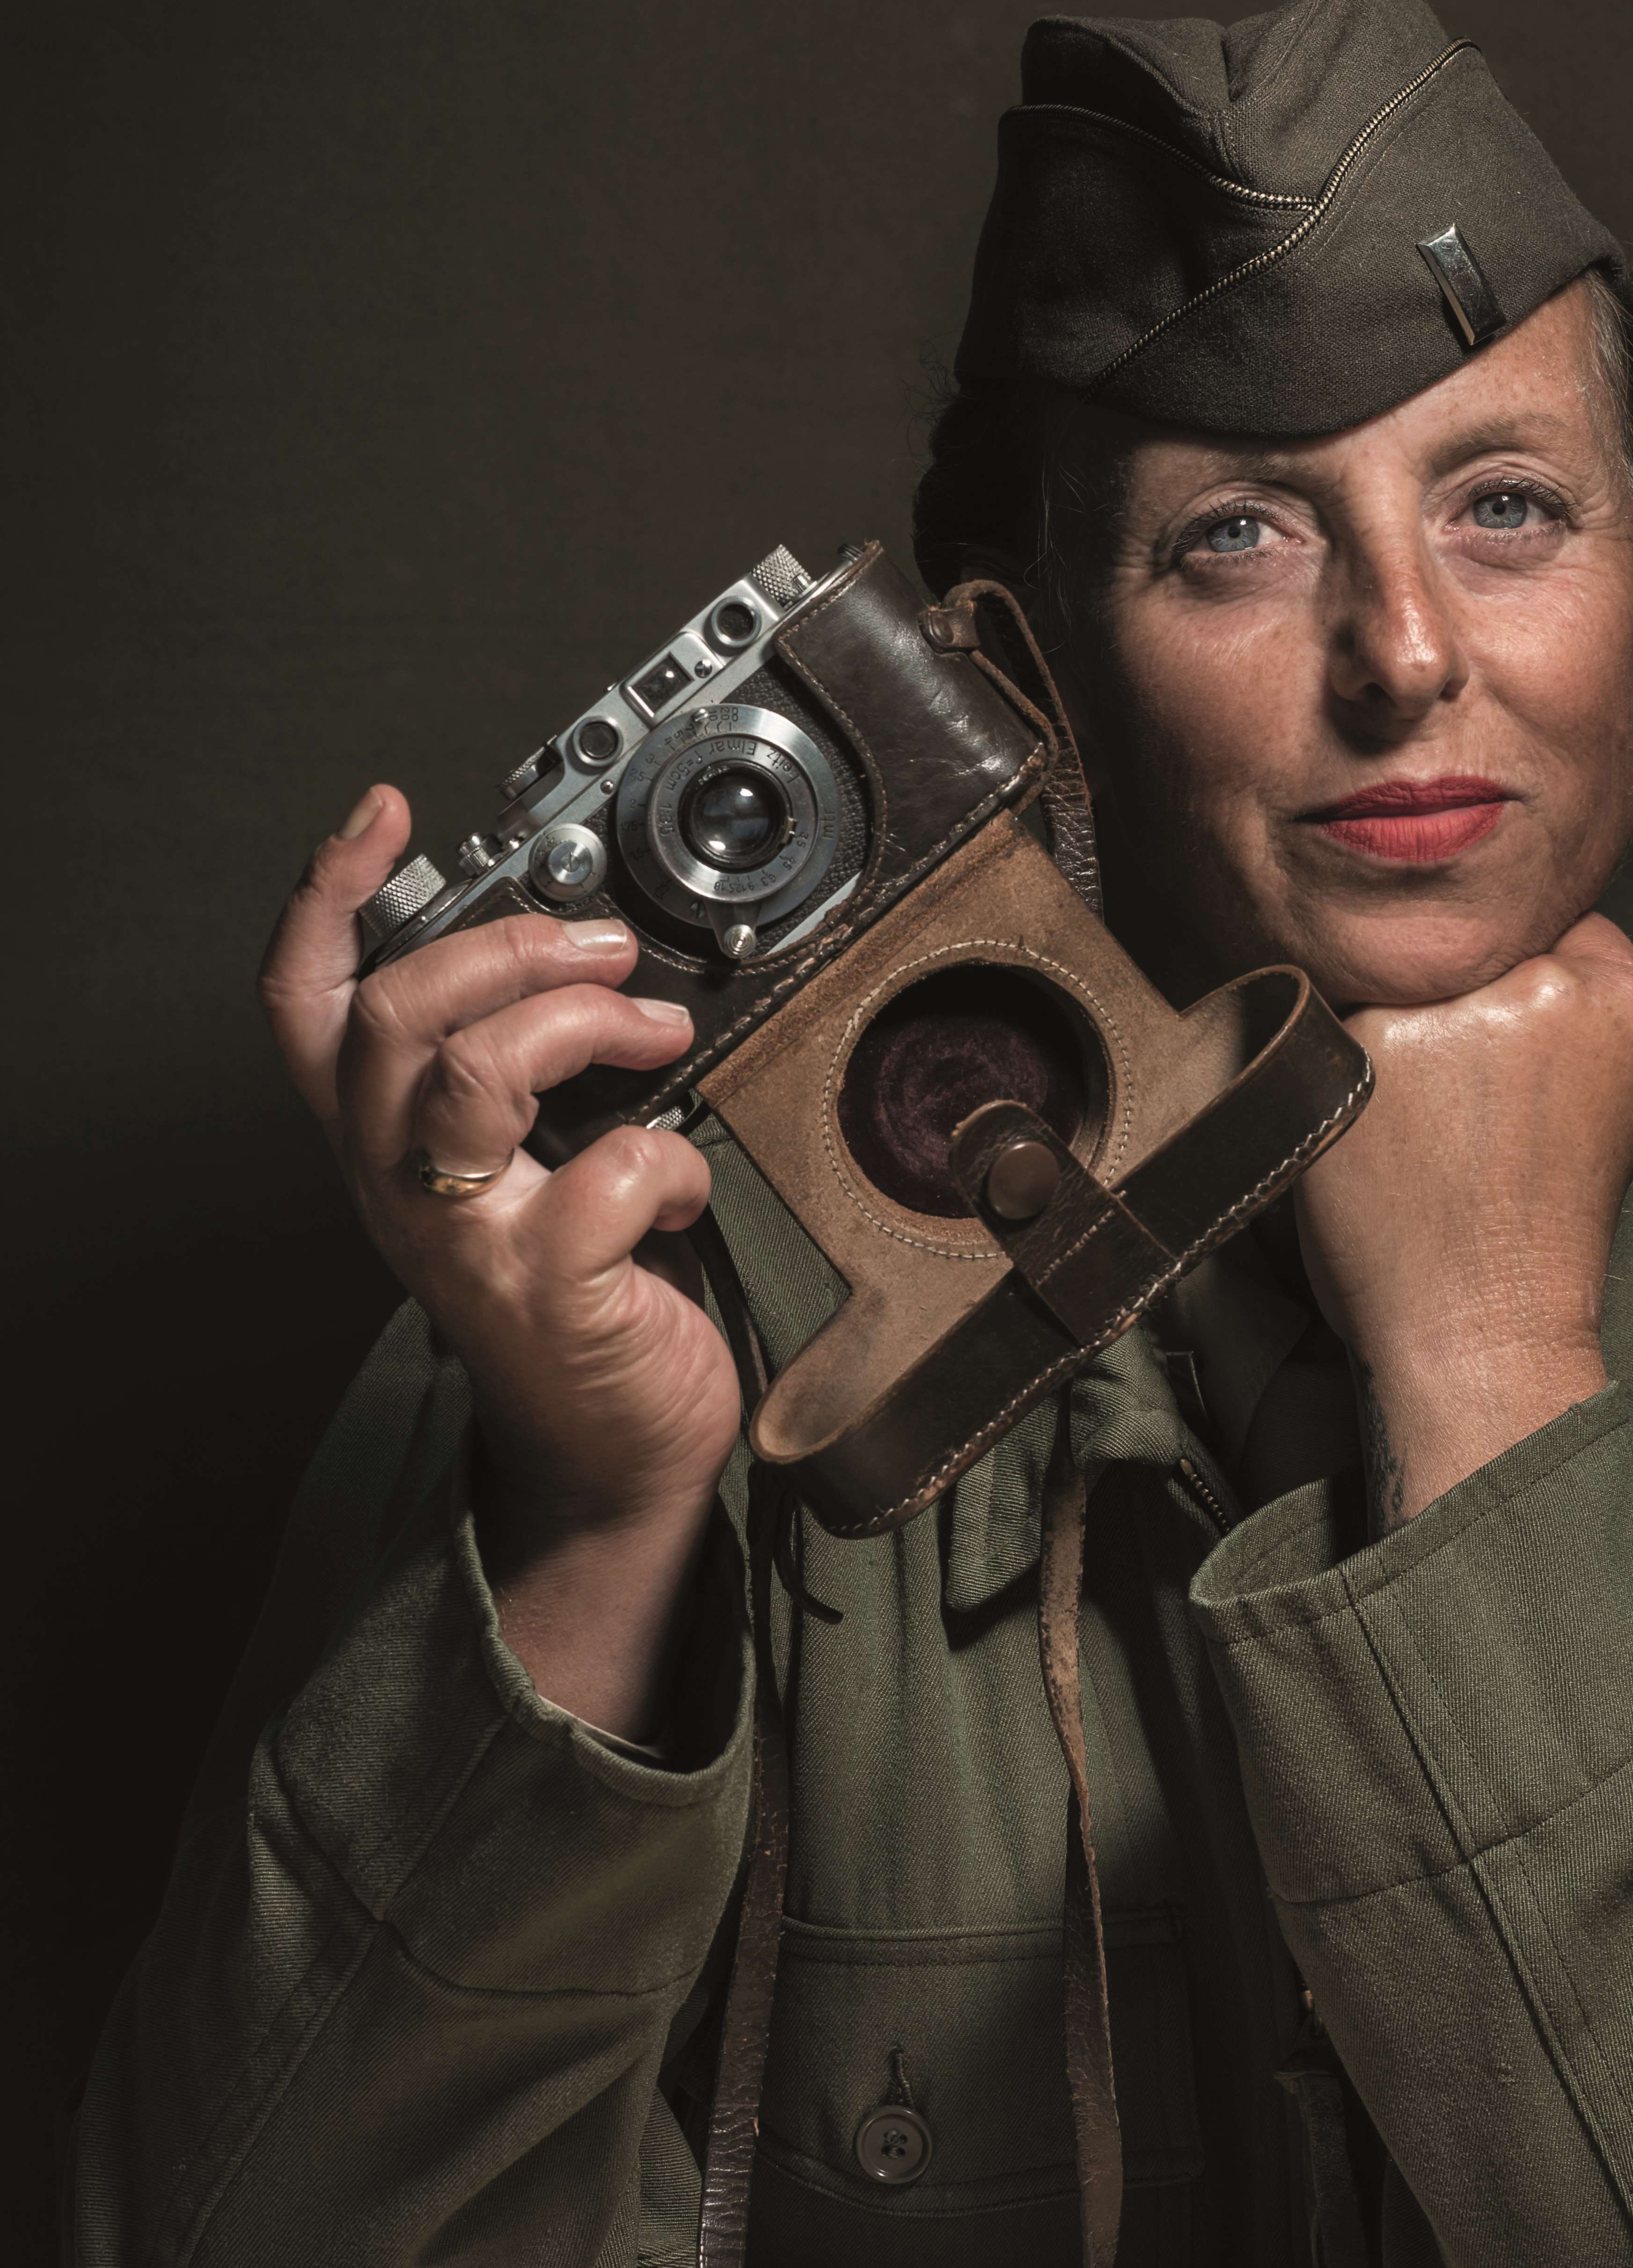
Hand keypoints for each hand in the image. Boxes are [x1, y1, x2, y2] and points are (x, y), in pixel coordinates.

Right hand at [260, 787, 744, 1732]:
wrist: (612, 1453)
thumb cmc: (581, 1293)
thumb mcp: (521, 1165)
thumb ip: (521, 1071)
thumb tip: (586, 950)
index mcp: (386, 1141)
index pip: (308, 1003)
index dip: (326, 899)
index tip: (381, 814)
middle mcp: (401, 1185)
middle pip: (393, 1017)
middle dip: (506, 949)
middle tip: (605, 949)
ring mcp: (467, 1241)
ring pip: (471, 1077)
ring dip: (577, 1024)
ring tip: (656, 1030)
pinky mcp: (548, 1291)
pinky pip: (606, 1178)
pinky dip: (670, 1159)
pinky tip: (688, 1181)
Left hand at [1292, 913, 1632, 1530]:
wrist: (1483, 1329)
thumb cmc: (1533, 1229)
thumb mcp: (1599, 1094)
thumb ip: (1565, 1007)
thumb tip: (1490, 946)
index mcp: (1626, 999)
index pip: (1557, 922)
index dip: (1518, 976)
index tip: (1507, 1044)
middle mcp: (1549, 986)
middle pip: (1474, 941)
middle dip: (1455, 1002)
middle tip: (1456, 1098)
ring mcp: (1458, 1010)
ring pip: (1402, 973)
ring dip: (1394, 1029)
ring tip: (1416, 1126)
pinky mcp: (1373, 1040)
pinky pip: (1336, 1017)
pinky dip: (1340, 1068)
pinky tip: (1370, 1130)